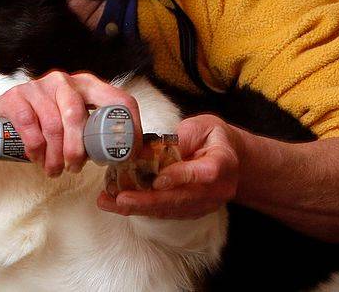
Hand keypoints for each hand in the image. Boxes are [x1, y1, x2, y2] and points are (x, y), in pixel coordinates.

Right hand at [0, 71, 141, 177]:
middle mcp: (64, 81)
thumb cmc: (42, 123)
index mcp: (86, 85)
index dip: (128, 127)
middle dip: (77, 149)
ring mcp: (39, 86)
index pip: (117, 99)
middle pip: (77, 115)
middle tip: (74, 168)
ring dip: (54, 156)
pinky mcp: (17, 97)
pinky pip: (30, 128)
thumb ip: (92, 132)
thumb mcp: (71, 122)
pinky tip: (36, 158)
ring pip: (53, 126)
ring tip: (53, 170)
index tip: (128, 154)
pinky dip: (36, 149)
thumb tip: (121, 156)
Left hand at [98, 113, 239, 219]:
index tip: (157, 180)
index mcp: (224, 162)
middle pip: (182, 199)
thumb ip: (181, 137)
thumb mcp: (200, 126)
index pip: (205, 173)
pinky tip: (118, 204)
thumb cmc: (211, 136)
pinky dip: (142, 209)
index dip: (181, 177)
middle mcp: (218, 189)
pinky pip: (167, 212)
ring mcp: (206, 204)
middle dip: (148, 201)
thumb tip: (154, 150)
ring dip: (139, 208)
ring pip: (171, 209)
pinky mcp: (193, 210)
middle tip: (121, 198)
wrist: (228, 156)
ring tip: (110, 202)